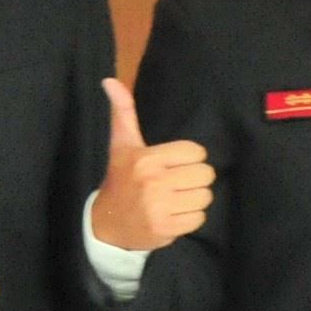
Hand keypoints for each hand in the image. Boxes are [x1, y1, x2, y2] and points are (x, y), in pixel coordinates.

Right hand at [89, 78, 212, 252]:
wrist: (105, 225)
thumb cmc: (119, 180)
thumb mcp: (121, 145)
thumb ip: (122, 112)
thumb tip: (110, 80)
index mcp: (146, 159)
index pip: (196, 152)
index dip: (187, 159)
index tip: (170, 166)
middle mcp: (153, 183)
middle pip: (205, 174)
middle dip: (193, 179)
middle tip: (174, 184)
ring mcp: (160, 208)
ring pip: (205, 196)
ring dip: (193, 199)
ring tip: (174, 200)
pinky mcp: (167, 229)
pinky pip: (199, 218)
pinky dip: (189, 218)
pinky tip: (172, 215)